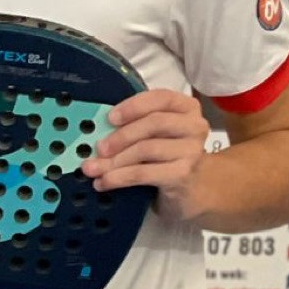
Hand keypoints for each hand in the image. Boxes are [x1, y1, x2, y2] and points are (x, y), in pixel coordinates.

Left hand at [82, 87, 211, 217]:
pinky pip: (144, 173)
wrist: (191, 190)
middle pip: (154, 123)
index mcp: (187, 107)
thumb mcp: (155, 135)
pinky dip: (119, 177)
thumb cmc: (168, 156)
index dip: (133, 106)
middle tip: (99, 149)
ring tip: (94, 169)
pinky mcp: (182, 175)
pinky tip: (104, 182)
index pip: (161, 98)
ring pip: (146, 149)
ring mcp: (191, 151)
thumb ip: (135, 125)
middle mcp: (194, 126)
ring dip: (115, 160)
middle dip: (121, 136)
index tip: (110, 117)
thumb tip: (98, 130)